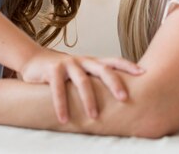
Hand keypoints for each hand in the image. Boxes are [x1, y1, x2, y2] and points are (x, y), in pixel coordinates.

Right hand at [19, 48, 144, 122]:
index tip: (144, 73)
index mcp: (92, 62)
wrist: (34, 60)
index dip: (128, 66)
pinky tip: (64, 119)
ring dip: (88, 99)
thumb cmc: (63, 72)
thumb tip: (120, 101)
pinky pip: (58, 88)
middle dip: (114, 83)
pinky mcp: (52, 70)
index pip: (114, 61)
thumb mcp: (81, 73)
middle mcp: (82, 61)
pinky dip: (61, 104)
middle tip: (124, 99)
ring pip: (82, 80)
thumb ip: (95, 81)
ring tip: (94, 117)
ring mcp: (67, 64)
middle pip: (103, 69)